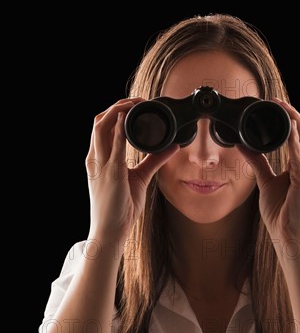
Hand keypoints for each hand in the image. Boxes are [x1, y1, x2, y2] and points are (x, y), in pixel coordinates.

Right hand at [85, 98, 178, 244]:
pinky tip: (127, 120)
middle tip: (138, 100)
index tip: (135, 105)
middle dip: (117, 106)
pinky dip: (119, 131)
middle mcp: (96, 159)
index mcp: (99, 159)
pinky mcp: (110, 174)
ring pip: (101, 127)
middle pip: (99, 121)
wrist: (111, 231)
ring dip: (118, 111)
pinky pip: (112, 147)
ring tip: (136, 103)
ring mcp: (101, 166)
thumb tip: (171, 146)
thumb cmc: (120, 208)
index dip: (116, 111)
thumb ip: (153, 161)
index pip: (102, 126)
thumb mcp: (139, 178)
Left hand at [237, 100, 299, 246]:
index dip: (290, 118)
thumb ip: (258, 162)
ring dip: (295, 120)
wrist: (290, 239)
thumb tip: (243, 145)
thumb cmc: (283, 214)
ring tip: (281, 106)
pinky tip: (287, 128)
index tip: (274, 106)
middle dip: (293, 113)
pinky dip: (294, 141)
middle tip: (276, 100)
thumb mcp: (266, 182)